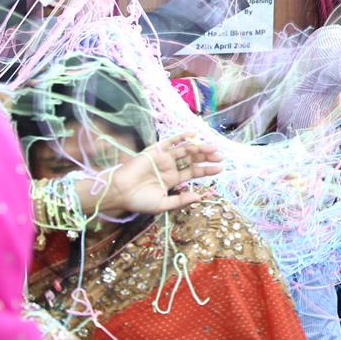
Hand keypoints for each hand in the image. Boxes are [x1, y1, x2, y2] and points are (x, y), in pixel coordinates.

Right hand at [95, 131, 223, 216]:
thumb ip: (181, 200)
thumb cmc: (139, 201)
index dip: (207, 170)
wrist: (120, 192)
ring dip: (199, 148)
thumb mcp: (163, 204)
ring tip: (213, 148)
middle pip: (192, 159)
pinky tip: (194, 135)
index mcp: (172, 179)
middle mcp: (170, 167)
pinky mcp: (155, 151)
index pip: (193, 172)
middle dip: (206, 157)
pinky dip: (181, 137)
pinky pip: (170, 142)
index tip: (220, 168)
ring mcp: (163, 158)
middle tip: (220, 156)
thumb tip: (200, 196)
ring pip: (185, 150)